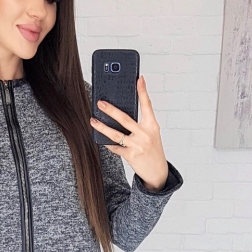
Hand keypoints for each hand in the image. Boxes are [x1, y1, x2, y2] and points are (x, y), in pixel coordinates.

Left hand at [89, 76, 168, 190]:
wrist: (158, 172)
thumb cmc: (153, 150)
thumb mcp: (151, 134)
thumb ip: (141, 124)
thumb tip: (122, 114)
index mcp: (152, 126)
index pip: (147, 105)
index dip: (143, 91)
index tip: (139, 79)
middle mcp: (145, 134)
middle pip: (124, 118)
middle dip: (110, 110)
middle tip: (100, 102)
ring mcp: (137, 145)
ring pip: (115, 134)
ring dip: (102, 127)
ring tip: (93, 121)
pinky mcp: (130, 156)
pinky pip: (115, 147)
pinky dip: (108, 143)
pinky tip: (101, 139)